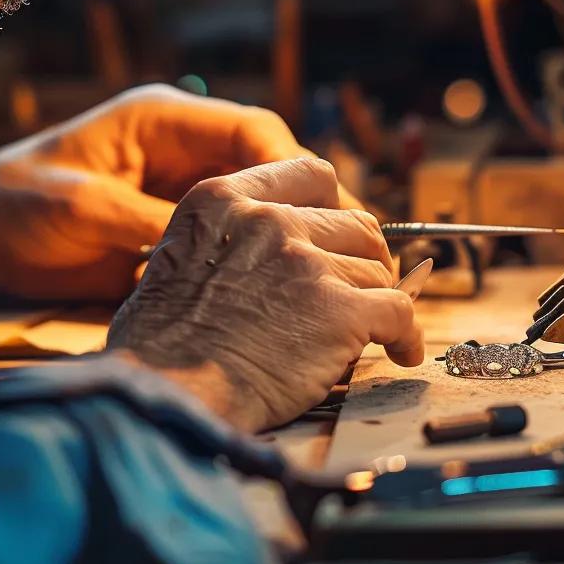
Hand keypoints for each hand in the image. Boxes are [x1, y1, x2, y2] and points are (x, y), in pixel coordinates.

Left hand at [0, 84, 355, 301]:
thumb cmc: (16, 205)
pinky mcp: (174, 228)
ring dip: (291, 233)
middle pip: (268, 166)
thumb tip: (225, 249)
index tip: (324, 213)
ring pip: (259, 202)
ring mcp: (180, 189)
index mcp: (163, 122)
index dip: (294, 167)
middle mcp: (181, 150)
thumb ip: (152, 222)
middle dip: (309, 204)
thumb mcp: (83, 207)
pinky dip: (259, 257)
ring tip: (331, 276)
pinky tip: (283, 289)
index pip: (251, 130)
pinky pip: (232, 235)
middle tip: (347, 252)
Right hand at [107, 158, 423, 430]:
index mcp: (224, 200)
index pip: (308, 173)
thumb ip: (227, 240)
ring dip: (378, 300)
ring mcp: (306, 262)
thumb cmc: (158, 342)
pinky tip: (399, 350)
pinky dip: (405, 333)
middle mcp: (269, 219)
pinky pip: (399, 311)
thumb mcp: (178, 257)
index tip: (338, 233)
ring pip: (377, 270)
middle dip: (363, 258)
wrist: (166, 390)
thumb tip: (268, 260)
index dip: (333, 205)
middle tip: (361, 288)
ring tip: (375, 331)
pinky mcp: (338, 310)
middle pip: (353, 223)